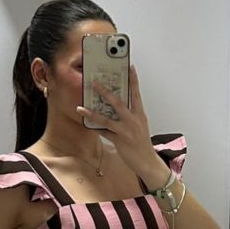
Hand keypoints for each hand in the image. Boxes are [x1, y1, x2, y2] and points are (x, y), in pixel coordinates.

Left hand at [75, 65, 157, 179]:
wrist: (147, 162)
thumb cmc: (142, 144)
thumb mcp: (140, 126)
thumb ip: (130, 115)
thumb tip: (117, 107)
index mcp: (140, 115)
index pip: (136, 93)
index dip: (133, 80)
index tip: (130, 67)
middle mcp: (133, 120)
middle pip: (118, 102)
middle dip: (105, 92)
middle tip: (94, 83)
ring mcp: (126, 131)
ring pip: (107, 119)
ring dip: (92, 113)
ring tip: (81, 107)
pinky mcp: (119, 141)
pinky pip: (104, 133)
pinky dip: (95, 128)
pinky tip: (85, 123)